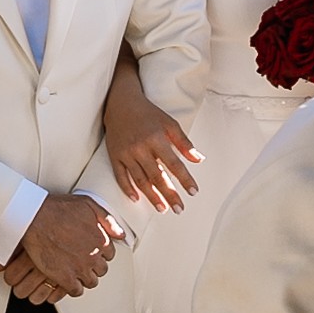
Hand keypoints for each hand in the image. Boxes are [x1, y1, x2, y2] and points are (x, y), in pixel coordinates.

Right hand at [0, 189, 122, 302]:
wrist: (35, 218)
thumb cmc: (58, 209)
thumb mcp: (88, 205)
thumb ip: (107, 220)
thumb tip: (120, 234)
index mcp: (101, 240)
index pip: (109, 255)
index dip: (100, 253)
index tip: (91, 252)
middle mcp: (93, 255)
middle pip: (102, 270)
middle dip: (94, 266)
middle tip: (83, 262)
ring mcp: (80, 268)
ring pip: (91, 282)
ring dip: (85, 278)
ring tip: (76, 272)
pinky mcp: (65, 277)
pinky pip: (76, 291)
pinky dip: (73, 288)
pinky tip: (67, 281)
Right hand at [103, 91, 201, 211]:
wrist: (121, 104)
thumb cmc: (148, 114)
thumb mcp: (170, 123)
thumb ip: (184, 143)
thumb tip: (198, 159)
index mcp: (156, 139)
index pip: (174, 164)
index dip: (184, 179)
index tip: (193, 191)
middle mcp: (140, 148)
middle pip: (157, 176)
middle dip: (169, 194)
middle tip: (179, 209)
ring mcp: (126, 153)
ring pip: (140, 180)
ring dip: (152, 196)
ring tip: (162, 208)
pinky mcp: (115, 156)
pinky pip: (120, 176)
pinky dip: (127, 189)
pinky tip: (136, 199)